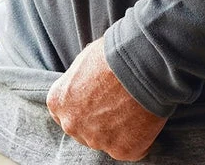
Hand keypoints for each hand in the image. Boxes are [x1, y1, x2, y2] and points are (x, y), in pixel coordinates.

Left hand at [46, 38, 167, 160]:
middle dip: (97, 118)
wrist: (141, 62)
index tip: (94, 99)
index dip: (80, 105)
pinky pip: (131, 148)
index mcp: (59, 101)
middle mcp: (72, 125)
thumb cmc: (113, 54)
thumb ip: (79, 81)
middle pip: (83, 128)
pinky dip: (139, 136)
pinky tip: (145, 116)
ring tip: (134, 104)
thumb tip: (86, 83)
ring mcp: (96, 140)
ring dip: (119, 128)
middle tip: (117, 101)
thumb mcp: (85, 60)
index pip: (63, 112)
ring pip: (107, 139)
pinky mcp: (122, 150)